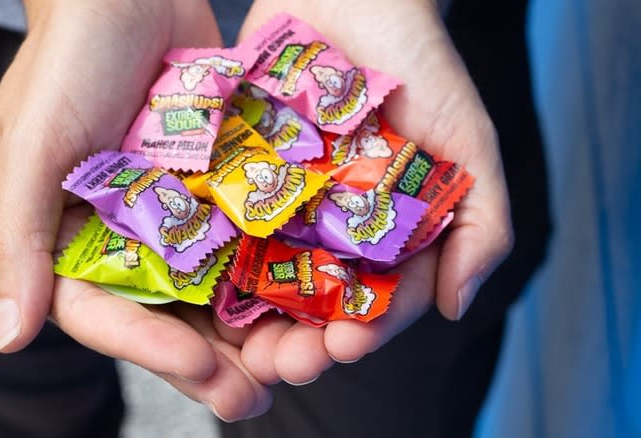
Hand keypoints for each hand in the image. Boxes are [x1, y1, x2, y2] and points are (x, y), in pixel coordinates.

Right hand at [0, 0, 269, 419]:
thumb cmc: (67, 60)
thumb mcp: (31, 148)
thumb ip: (19, 241)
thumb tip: (8, 337)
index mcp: (68, 239)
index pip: (104, 313)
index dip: (148, 347)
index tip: (199, 369)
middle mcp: (122, 236)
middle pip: (165, 314)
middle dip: (208, 361)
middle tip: (250, 398)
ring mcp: (173, 214)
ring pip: (212, 288)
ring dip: (248, 330)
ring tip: (290, 365)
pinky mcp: (215, 187)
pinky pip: (241, 237)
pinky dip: (270, 269)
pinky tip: (307, 297)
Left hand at [222, 0, 512, 384]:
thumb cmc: (421, 64)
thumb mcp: (468, 142)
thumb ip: (480, 223)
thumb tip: (457, 305)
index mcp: (392, 230)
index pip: (380, 298)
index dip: (366, 330)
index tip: (345, 347)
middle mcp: (338, 225)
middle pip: (318, 300)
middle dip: (303, 339)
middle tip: (283, 365)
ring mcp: (290, 202)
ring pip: (269, 275)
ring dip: (256, 317)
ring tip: (240, 344)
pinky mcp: (248, 174)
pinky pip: (230, 222)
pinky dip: (218, 256)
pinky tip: (202, 283)